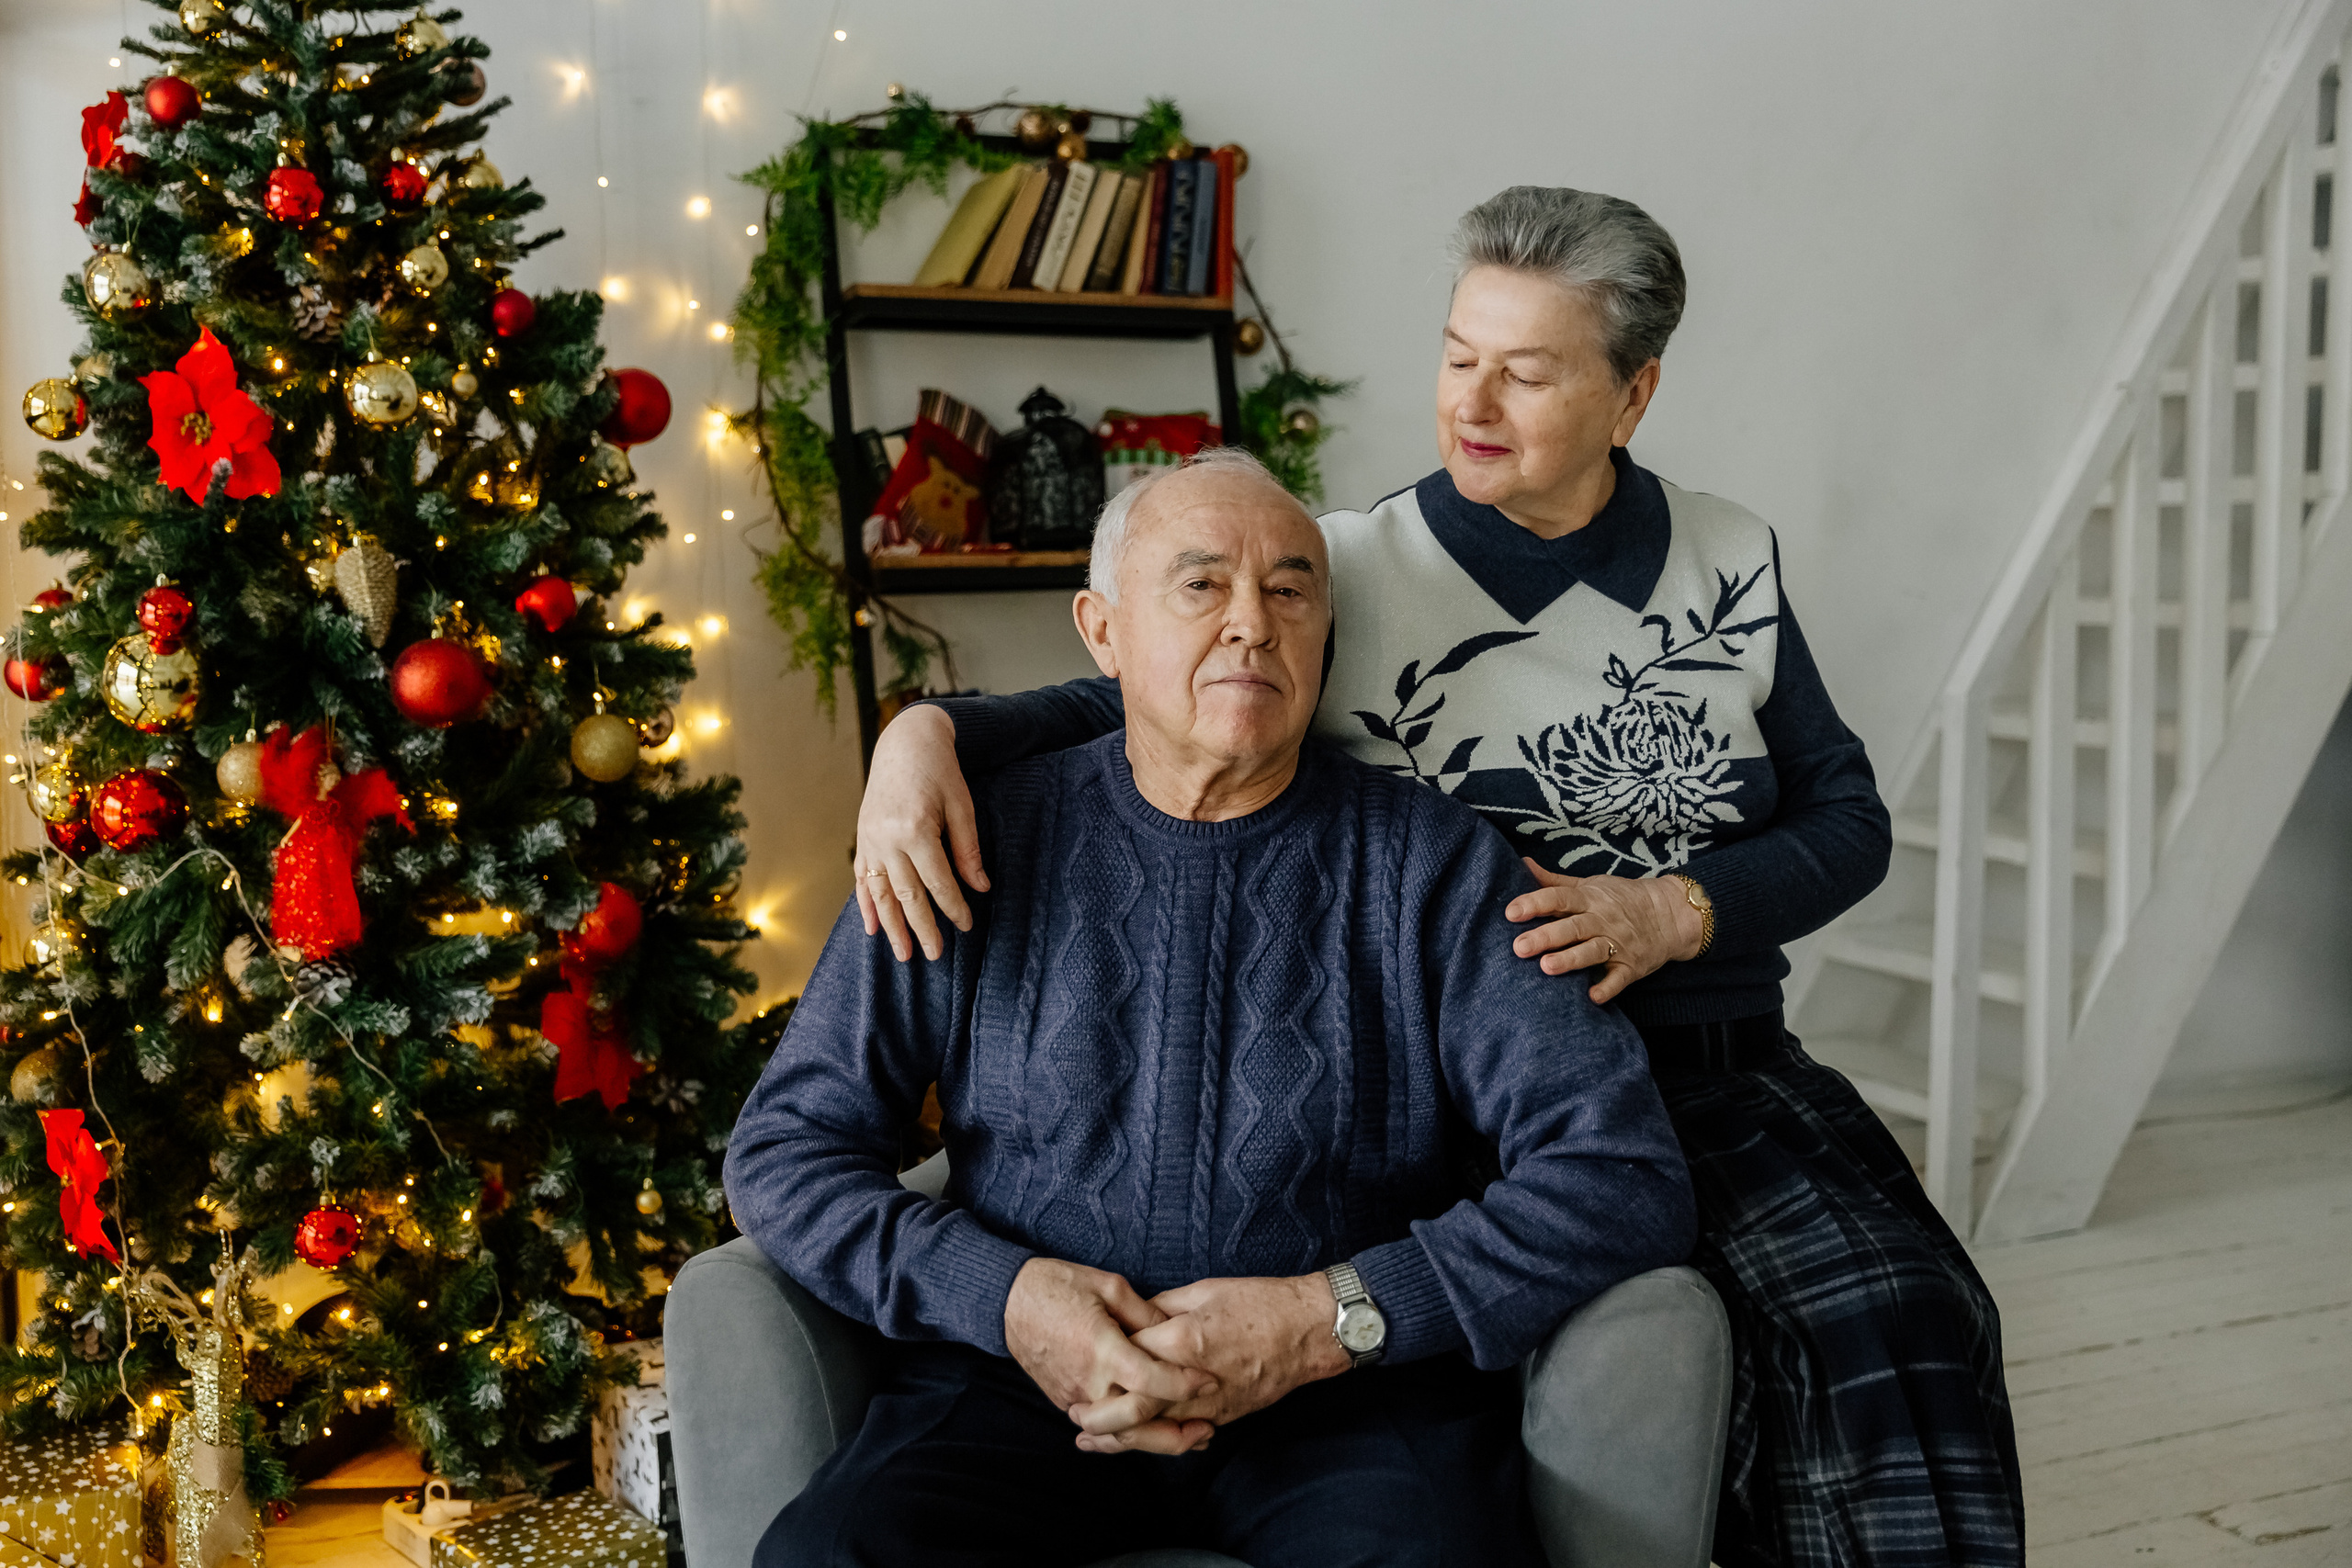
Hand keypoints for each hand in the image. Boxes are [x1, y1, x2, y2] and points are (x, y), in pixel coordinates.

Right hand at [854, 704, 988, 962]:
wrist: (905, 742)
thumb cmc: (940, 771)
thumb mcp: (962, 805)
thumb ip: (968, 849)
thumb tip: (980, 888)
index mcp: (915, 829)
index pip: (937, 881)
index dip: (953, 907)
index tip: (966, 926)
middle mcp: (886, 839)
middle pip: (906, 895)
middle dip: (922, 928)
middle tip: (934, 956)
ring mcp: (870, 840)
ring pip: (880, 893)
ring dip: (891, 926)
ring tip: (903, 954)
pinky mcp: (862, 838)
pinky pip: (861, 879)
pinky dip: (866, 905)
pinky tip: (872, 928)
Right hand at [1003, 1258, 1218, 1456]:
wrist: (1009, 1301)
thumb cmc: (1059, 1285)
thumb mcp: (1109, 1286)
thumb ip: (1146, 1314)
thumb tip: (1177, 1333)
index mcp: (1102, 1349)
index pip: (1150, 1380)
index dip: (1185, 1384)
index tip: (1210, 1381)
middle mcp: (1088, 1381)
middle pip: (1136, 1423)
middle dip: (1176, 1434)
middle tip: (1208, 1430)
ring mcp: (1074, 1396)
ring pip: (1119, 1433)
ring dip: (1155, 1441)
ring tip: (1189, 1437)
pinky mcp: (1065, 1401)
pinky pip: (1102, 1425)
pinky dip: (1129, 1431)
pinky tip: (1154, 1427)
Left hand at [1068, 1274, 1346, 1451]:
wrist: (1310, 1331)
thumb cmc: (1262, 1303)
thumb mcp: (1205, 1291)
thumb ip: (1163, 1307)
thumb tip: (1135, 1318)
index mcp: (1182, 1339)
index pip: (1127, 1357)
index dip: (1102, 1360)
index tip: (1083, 1358)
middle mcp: (1191, 1379)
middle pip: (1132, 1409)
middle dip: (1099, 1417)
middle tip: (1075, 1415)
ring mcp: (1210, 1403)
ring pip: (1155, 1431)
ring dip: (1120, 1438)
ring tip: (1091, 1439)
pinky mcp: (1224, 1416)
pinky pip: (1182, 1433)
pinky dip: (1156, 1438)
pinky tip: (1136, 1439)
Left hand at [1506, 861, 1704, 1004]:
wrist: (1670, 914)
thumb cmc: (1622, 899)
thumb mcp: (1591, 884)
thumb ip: (1554, 881)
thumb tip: (1521, 863)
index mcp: (1589, 898)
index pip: (1559, 898)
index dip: (1535, 903)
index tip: (1511, 912)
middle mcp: (1602, 920)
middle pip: (1571, 927)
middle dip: (1545, 936)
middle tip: (1518, 947)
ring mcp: (1618, 944)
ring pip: (1592, 951)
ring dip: (1570, 960)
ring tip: (1546, 967)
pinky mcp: (1631, 966)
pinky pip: (1618, 978)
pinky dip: (1607, 988)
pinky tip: (1591, 997)